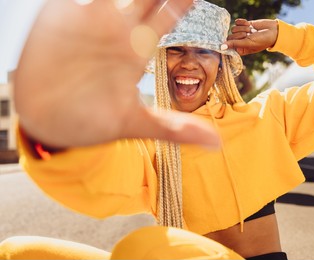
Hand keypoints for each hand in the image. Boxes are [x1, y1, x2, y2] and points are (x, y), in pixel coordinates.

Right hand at [14, 0, 219, 148]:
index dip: (184, 1)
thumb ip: (174, 129)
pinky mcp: (62, 15)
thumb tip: (217, 144)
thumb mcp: (134, 124)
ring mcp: (90, 19)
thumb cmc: (92, 120)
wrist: (48, 120)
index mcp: (137, 49)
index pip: (169, 15)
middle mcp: (117, 29)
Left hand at [223, 18, 277, 55]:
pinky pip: (237, 22)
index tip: (239, 40)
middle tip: (249, 35)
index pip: (229, 45)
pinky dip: (243, 22)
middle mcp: (240, 42)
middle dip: (240, 34)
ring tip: (251, 30)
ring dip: (243, 28)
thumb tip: (221, 47)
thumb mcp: (248, 43)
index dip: (231, 42)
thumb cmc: (262, 41)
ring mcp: (241, 33)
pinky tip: (249, 24)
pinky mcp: (244, 25)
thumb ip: (234, 44)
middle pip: (230, 36)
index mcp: (240, 50)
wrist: (273, 31)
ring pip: (233, 28)